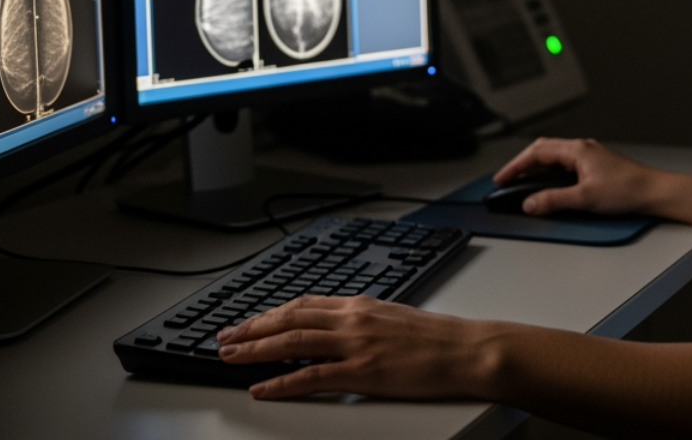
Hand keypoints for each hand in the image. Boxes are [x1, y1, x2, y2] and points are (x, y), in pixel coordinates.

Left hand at [216, 296, 494, 399]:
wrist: (466, 350)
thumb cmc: (437, 339)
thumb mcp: (393, 317)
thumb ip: (361, 321)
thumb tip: (336, 330)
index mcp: (359, 304)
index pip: (303, 304)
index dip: (270, 312)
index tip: (249, 321)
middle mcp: (352, 319)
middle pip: (290, 318)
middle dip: (252, 328)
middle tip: (225, 336)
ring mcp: (355, 345)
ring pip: (293, 341)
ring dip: (256, 349)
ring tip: (231, 356)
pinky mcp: (362, 372)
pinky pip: (312, 377)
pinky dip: (282, 382)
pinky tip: (263, 387)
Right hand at [492, 137, 663, 216]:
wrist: (654, 192)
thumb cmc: (628, 190)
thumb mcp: (585, 198)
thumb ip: (553, 200)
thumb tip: (530, 203)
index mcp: (577, 150)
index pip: (536, 153)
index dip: (515, 166)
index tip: (501, 179)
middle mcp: (582, 149)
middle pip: (542, 151)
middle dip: (522, 165)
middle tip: (507, 180)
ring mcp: (589, 157)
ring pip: (553, 157)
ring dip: (535, 168)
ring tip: (522, 183)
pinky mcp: (595, 167)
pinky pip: (564, 165)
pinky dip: (549, 173)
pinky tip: (548, 185)